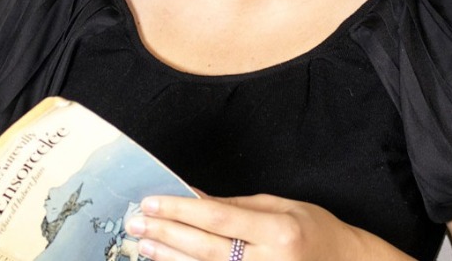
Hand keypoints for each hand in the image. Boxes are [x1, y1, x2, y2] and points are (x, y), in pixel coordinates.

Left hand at [124, 193, 413, 260]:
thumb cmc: (315, 231)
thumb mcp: (282, 206)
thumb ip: (237, 205)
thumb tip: (195, 197)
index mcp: (278, 230)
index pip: (219, 217)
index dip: (181, 209)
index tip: (152, 201)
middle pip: (206, 247)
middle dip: (167, 232)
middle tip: (136, 222)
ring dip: (170, 258)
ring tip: (143, 244)